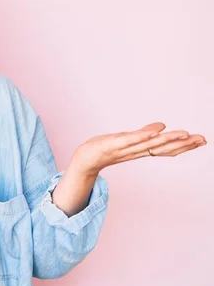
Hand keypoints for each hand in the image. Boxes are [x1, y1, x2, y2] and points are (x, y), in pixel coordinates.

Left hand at [71, 122, 206, 175]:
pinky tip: (155, 131)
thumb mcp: (126, 139)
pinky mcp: (113, 144)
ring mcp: (124, 149)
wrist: (84, 160)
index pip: (165, 149)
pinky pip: (130, 140)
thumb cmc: (105, 149)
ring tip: (183, 134)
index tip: (201, 141)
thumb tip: (162, 126)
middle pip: (162, 148)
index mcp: (140, 151)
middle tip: (201, 139)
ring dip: (167, 139)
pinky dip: (142, 136)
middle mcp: (135, 152)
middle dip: (183, 144)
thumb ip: (144, 134)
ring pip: (149, 145)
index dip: (183, 145)